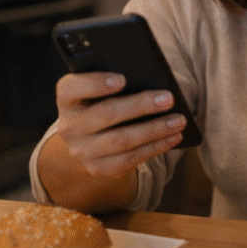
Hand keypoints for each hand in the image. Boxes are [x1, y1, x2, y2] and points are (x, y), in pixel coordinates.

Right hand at [55, 71, 186, 178]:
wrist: (90, 140)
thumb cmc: (102, 103)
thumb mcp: (99, 91)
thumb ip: (115, 83)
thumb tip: (152, 79)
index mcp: (67, 100)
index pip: (71, 89)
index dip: (95, 84)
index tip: (122, 79)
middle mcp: (69, 126)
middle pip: (105, 114)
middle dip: (140, 106)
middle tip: (168, 98)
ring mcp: (82, 150)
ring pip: (121, 140)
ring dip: (154, 130)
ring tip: (178, 120)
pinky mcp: (98, 168)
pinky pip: (130, 159)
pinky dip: (155, 147)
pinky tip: (173, 137)